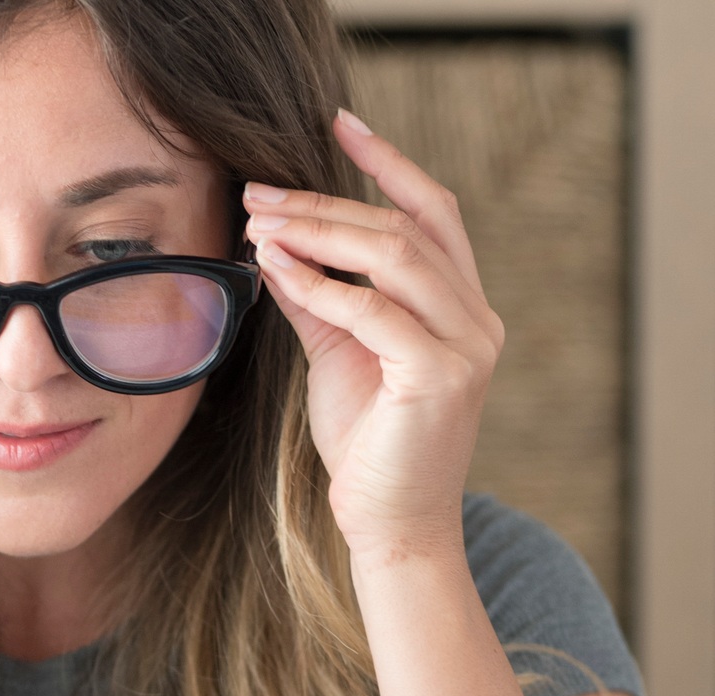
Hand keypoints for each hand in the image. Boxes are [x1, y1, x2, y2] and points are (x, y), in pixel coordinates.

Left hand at [244, 112, 502, 565]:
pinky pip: (372, 310)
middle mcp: (476, 320)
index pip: (432, 213)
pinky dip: (320, 285)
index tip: (338, 124)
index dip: (388, 164)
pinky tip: (278, 270)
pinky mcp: (440, 376)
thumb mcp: (340, 359)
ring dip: (319, 233)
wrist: (392, 531)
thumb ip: (321, 302)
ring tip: (261, 222)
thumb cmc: (368, 452)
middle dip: (326, 203)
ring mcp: (466, 347)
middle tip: (260, 192)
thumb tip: (278, 246)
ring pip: (393, 257)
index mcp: (462, 309)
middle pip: (404, 228)